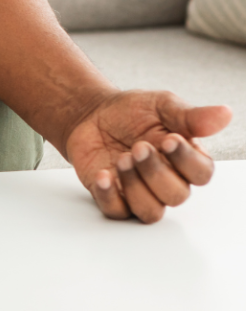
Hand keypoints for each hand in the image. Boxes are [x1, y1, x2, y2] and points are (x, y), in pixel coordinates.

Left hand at [64, 90, 231, 222]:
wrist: (91, 112)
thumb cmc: (131, 111)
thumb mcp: (161, 106)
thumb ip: (190, 116)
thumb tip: (224, 113)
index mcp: (184, 159)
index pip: (201, 173)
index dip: (186, 160)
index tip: (168, 140)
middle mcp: (166, 181)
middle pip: (176, 195)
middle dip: (156, 172)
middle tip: (138, 147)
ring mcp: (139, 192)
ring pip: (150, 210)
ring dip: (135, 186)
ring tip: (121, 158)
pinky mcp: (113, 197)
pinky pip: (117, 211)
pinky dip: (109, 196)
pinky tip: (104, 175)